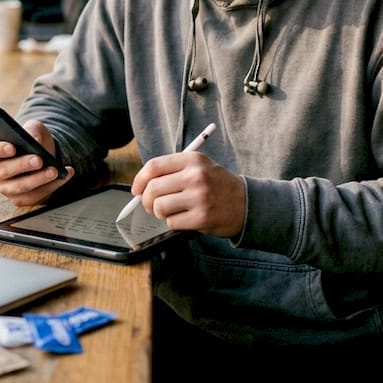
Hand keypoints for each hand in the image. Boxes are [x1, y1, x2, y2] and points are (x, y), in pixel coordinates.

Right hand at [0, 119, 73, 205]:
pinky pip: (34, 196)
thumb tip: (35, 141)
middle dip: (21, 165)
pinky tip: (63, 176)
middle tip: (38, 159)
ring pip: (18, 187)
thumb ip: (32, 131)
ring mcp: (6, 187)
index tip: (12, 147)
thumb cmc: (34, 140)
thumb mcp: (35, 129)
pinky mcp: (20, 199)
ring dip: (38, 179)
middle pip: (2, 171)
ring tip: (54, 170)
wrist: (46, 155)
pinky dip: (51, 186)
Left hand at [129, 151, 245, 237]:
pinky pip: (171, 223)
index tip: (136, 189)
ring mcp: (199, 197)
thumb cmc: (217, 185)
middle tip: (151, 205)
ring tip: (170, 211)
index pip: (154, 166)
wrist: (246, 203)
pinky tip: (185, 218)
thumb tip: (141, 185)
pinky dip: (173, 223)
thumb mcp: (200, 167)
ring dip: (159, 213)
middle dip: (146, 200)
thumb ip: (172, 171)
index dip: (139, 179)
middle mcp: (196, 176)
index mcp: (193, 160)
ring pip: (159, 207)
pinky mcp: (202, 217)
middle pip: (152, 189)